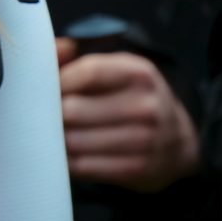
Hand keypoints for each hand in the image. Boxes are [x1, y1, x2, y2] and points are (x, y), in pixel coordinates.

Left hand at [57, 37, 199, 192]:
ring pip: (74, 142)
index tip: (44, 88)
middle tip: (41, 114)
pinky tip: (66, 153)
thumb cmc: (135, 99)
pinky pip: (84, 166)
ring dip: (55, 139)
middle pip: (74, 110)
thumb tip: (52, 50)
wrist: (180, 142)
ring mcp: (143, 141)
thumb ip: (77, 57)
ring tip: (52, 133)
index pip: (87, 72)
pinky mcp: (136, 170)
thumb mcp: (117, 70)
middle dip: (50, 113)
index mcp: (139, 73)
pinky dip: (67, 161)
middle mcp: (145, 106)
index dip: (57, 81)